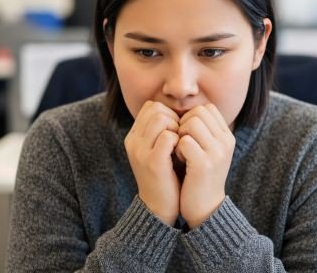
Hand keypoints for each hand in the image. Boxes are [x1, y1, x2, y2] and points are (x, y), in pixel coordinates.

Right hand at [123, 100, 180, 225]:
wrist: (159, 208)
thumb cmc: (165, 177)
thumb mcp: (158, 151)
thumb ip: (162, 132)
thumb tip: (180, 113)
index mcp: (133, 137)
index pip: (150, 106)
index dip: (168, 112)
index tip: (178, 129)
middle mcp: (133, 142)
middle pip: (155, 109)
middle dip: (174, 118)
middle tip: (181, 136)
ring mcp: (141, 151)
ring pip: (161, 118)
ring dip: (177, 127)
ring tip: (181, 143)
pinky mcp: (153, 162)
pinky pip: (168, 137)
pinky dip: (180, 140)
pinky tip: (183, 152)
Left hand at [175, 104, 234, 227]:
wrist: (205, 208)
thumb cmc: (200, 177)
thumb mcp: (208, 151)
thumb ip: (203, 131)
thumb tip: (186, 111)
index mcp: (227, 137)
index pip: (207, 108)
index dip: (191, 117)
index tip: (186, 134)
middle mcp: (226, 142)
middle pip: (198, 112)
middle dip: (183, 123)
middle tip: (181, 142)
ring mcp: (217, 153)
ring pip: (192, 123)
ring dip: (180, 134)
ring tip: (180, 151)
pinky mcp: (204, 164)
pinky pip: (184, 141)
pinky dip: (177, 148)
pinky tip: (179, 160)